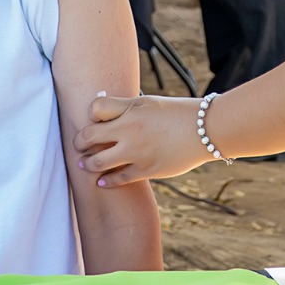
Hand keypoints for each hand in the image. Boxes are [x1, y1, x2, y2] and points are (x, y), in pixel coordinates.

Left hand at [75, 94, 209, 186]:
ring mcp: (137, 152)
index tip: (94, 121)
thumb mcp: (149, 102)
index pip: (94, 109)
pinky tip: (102, 182)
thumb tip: (100, 112)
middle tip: (78, 146)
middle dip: (79, 143)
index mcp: (130, 110)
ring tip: (85, 165)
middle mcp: (129, 130)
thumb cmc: (177, 113)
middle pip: (88, 137)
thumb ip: (124, 107)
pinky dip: (107, 181)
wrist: (206, 130)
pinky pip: (119, 178)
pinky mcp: (146, 170)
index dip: (91, 116)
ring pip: (99, 162)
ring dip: (88, 164)